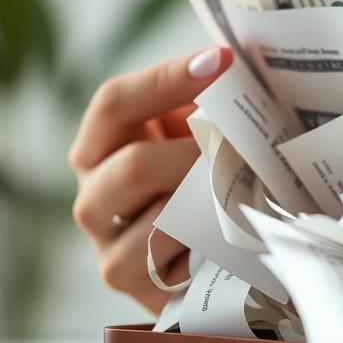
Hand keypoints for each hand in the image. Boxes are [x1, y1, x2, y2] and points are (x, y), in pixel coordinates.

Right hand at [68, 47, 231, 312]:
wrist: (217, 262)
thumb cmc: (207, 183)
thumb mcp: (199, 134)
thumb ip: (206, 100)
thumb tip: (235, 58)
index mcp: (101, 146)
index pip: (114, 102)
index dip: (168, 78)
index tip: (224, 61)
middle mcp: (93, 194)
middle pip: (134, 165)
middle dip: (198, 155)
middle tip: (243, 149)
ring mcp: (107, 244)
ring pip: (158, 217)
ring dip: (211, 201)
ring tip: (249, 190)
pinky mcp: (131, 284)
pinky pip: (174, 259)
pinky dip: (210, 239)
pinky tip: (235, 229)